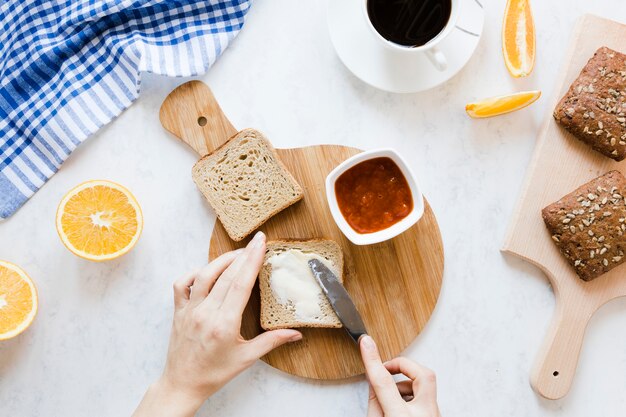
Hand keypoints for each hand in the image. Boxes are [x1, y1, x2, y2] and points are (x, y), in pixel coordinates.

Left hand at [133, 231, 301, 416]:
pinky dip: (195, 272)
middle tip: (257, 240)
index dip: (252, 261)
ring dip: (223, 260)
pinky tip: (208, 270)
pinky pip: (182, 283)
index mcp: (224, 324)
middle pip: (227, 275)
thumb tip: (296, 333)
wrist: (182, 384)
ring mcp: (189, 310)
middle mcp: (205, 313)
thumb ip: (272, 341)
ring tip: (239, 252)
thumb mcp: (246, 359)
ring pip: (205, 275)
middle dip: (244, 254)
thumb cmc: (214, 373)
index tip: (261, 244)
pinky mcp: (178, 310)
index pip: (241, 284)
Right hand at [360, 336, 440, 416]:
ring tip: (389, 397)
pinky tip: (401, 405)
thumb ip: (374, 402)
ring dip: (406, 383)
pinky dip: (412, 394)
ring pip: (426, 385)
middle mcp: (424, 415)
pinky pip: (426, 396)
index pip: (384, 382)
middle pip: (423, 374)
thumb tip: (374, 379)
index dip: (373, 360)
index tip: (366, 343)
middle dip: (403, 364)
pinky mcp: (437, 416)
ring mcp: (434, 415)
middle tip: (387, 367)